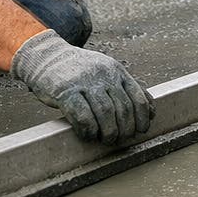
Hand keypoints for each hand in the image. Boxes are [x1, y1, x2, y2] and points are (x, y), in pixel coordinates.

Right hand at [12, 30, 153, 143]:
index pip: (139, 98)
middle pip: (123, 109)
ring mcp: (84, 82)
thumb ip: (126, 87)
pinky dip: (89, 130)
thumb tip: (150, 111)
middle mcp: (103, 75)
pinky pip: (83, 116)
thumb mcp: (106, 71)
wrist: (47, 56)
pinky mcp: (65, 91)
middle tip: (121, 139)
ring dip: (109, 132)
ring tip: (107, 139)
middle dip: (125, 129)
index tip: (141, 130)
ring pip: (106, 113)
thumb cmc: (79, 70)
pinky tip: (88, 135)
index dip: (142, 118)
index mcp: (117, 70)